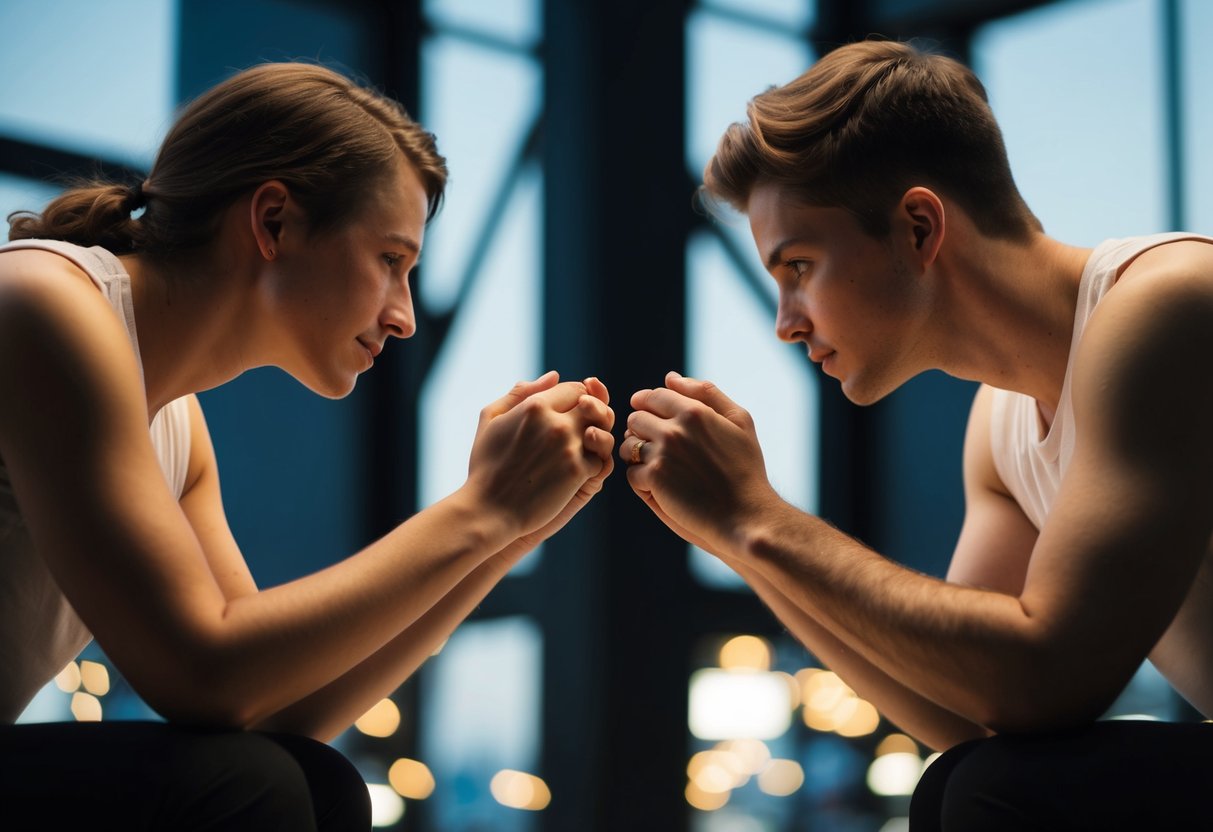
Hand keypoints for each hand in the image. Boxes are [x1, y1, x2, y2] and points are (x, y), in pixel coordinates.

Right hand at [467, 372, 614, 536]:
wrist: (488, 509)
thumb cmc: (486, 464)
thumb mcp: (491, 418)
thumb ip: (521, 392)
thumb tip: (554, 376)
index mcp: (535, 406)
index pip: (576, 389)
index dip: (575, 401)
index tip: (567, 415)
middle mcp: (556, 423)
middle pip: (594, 407)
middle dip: (589, 417)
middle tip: (577, 432)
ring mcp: (569, 448)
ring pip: (602, 432)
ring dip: (594, 440)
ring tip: (577, 450)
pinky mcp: (578, 472)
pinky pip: (601, 460)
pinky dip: (592, 465)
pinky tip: (574, 470)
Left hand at [622, 371, 779, 553]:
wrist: (746, 514)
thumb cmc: (746, 468)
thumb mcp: (740, 421)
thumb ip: (706, 393)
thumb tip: (670, 377)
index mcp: (694, 410)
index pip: (654, 396)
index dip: (650, 408)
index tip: (655, 421)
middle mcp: (675, 428)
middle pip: (635, 418)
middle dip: (642, 431)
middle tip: (657, 448)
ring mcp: (662, 453)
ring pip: (628, 445)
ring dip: (637, 456)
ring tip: (658, 467)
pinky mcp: (654, 478)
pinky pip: (632, 472)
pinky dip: (642, 481)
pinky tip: (661, 487)